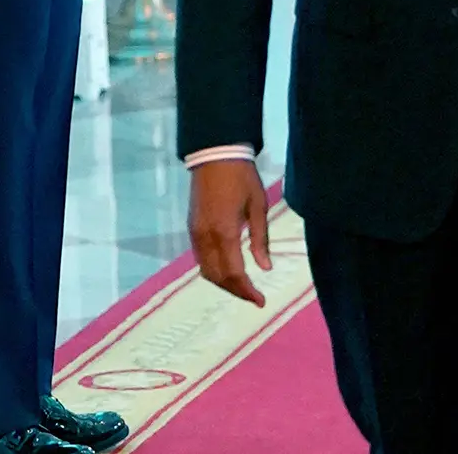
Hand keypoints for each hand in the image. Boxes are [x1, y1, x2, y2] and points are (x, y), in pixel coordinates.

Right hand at [188, 159, 271, 306]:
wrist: (215, 156)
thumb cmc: (242, 178)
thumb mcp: (258, 206)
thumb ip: (260, 239)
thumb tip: (265, 268)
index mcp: (225, 233)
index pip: (234, 274)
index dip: (247, 291)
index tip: (261, 302)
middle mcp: (206, 238)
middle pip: (218, 278)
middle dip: (236, 291)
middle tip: (255, 297)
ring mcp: (195, 234)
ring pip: (206, 271)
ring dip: (224, 283)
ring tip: (244, 287)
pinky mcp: (191, 229)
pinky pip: (201, 259)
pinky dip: (214, 271)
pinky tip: (228, 270)